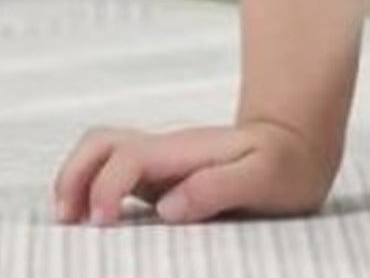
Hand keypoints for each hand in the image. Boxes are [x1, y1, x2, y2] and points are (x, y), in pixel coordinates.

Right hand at [52, 117, 335, 226]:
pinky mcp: (160, 181)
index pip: (128, 157)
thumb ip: (220, 186)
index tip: (104, 225)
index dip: (106, 188)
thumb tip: (168, 206)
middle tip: (70, 222)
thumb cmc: (287, 165)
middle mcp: (165, 153)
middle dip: (73, 177)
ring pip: (100, 154)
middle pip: (101, 142)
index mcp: (185, 152)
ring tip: (72, 226)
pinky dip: (89, 196)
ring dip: (75, 183)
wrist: (299, 145)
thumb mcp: (267, 175)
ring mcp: (160, 165)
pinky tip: (93, 228)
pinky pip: (111, 177)